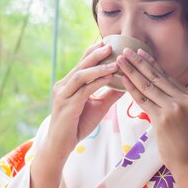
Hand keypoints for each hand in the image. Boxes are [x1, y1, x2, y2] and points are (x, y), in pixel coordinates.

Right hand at [46, 42, 121, 161]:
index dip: (92, 52)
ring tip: (112, 59)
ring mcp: (63, 95)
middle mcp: (63, 86)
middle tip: (109, 44)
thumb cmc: (77, 125)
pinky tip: (109, 77)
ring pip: (81, 75)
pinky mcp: (67, 106)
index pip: (81, 64)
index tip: (106, 42)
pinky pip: (83, 90)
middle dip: (95, 54)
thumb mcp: (98, 107)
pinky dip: (97, 82)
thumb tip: (126, 84)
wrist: (61, 145)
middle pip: (80, 65)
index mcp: (69, 84)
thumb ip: (109, 94)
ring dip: (97, 66)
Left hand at [116, 48, 187, 187]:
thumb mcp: (182, 114)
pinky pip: (143, 100)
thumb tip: (155, 81)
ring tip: (119, 60)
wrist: (185, 159)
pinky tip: (122, 79)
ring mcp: (174, 109)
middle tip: (125, 50)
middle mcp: (184, 99)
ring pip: (148, 86)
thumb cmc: (181, 138)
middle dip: (139, 62)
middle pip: (156, 77)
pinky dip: (131, 88)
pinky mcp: (162, 119)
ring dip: (131, 71)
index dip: (151, 62)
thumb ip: (172, 98)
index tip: (139, 51)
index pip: (166, 76)